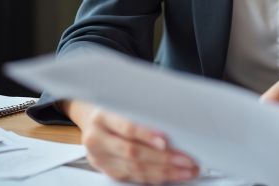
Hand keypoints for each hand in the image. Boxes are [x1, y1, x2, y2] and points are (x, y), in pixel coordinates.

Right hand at [63, 100, 198, 183]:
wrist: (91, 118)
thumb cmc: (114, 107)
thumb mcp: (124, 101)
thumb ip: (142, 111)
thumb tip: (174, 123)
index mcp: (102, 117)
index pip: (126, 128)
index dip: (146, 135)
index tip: (166, 141)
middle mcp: (97, 138)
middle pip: (132, 152)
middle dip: (164, 159)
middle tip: (186, 160)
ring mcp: (99, 157)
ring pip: (133, 168)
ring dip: (163, 172)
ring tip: (184, 171)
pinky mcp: (104, 169)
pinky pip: (130, 177)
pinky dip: (151, 178)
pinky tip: (168, 176)